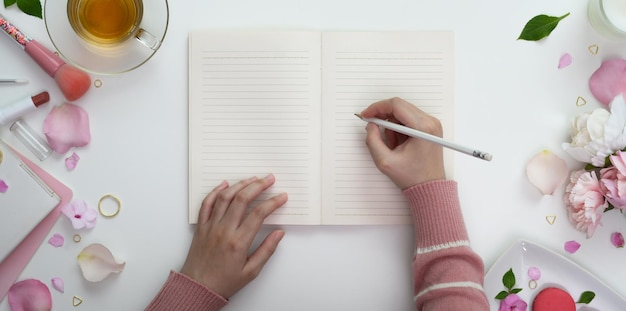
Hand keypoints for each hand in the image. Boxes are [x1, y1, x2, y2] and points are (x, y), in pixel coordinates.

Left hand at [180, 174, 287, 297]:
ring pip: (225, 197)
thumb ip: (267, 250)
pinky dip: (216, 191)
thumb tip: (279, 234)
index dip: (273, 202)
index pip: (259, 214)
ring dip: (240, 184)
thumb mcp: (251, 271)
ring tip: (252, 179)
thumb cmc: (223, 282)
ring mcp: (211, 226)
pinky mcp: (201, 226)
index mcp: (238, 242)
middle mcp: (224, 230)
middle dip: (259, 186)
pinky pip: (207, 203)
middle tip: (269, 179)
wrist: (197, 288)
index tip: (282, 197)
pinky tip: (225, 184)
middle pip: (243, 199)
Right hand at [360, 97, 445, 188]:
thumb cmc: (413, 177)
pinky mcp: (429, 128)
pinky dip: (399, 128)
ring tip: (392, 144)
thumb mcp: (385, 161)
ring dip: (391, 125)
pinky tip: (399, 144)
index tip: (366, 115)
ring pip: (403, 113)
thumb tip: (370, 125)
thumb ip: (373, 140)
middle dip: (383, 115)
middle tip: (372, 127)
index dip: (377, 108)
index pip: (396, 105)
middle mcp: (430, 122)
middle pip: (400, 106)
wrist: (429, 188)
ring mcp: (431, 124)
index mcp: (422, 128)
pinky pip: (409, 119)